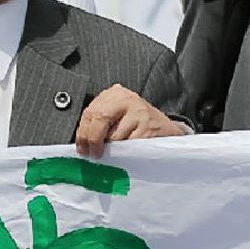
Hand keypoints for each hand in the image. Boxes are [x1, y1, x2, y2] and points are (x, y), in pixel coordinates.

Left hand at [74, 85, 188, 151]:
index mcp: (115, 94)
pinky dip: (125, 153)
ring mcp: (139, 112)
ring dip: (111, 149)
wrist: (167, 130)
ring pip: (114, 135)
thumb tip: (83, 143)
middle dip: (93, 139)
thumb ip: (101, 123)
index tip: (82, 149)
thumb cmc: (138, 125)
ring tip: (116, 152)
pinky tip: (129, 152)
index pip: (91, 111)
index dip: (83, 133)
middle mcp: (127, 98)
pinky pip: (128, 145)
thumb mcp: (118, 116)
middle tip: (93, 154)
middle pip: (100, 117)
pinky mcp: (148, 127)